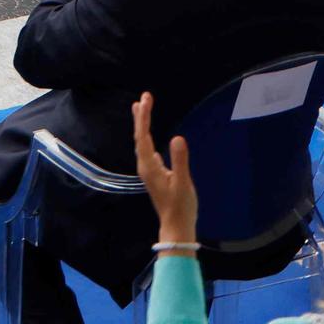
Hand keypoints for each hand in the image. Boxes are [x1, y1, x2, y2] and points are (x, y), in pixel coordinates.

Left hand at [131, 92, 198, 244]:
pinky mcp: (154, 174)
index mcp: (149, 166)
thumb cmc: (180, 206)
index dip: (144, 117)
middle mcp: (145, 166)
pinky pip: (147, 150)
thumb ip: (180, 161)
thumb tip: (177, 138)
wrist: (176, 226)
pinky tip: (149, 136)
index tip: (146, 99)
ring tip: (141, 108)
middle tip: (144, 97)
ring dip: (142, 125)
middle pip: (140, 137)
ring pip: (142, 143)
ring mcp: (149, 171)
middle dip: (141, 116)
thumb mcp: (183, 183)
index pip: (143, 136)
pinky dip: (147, 137)